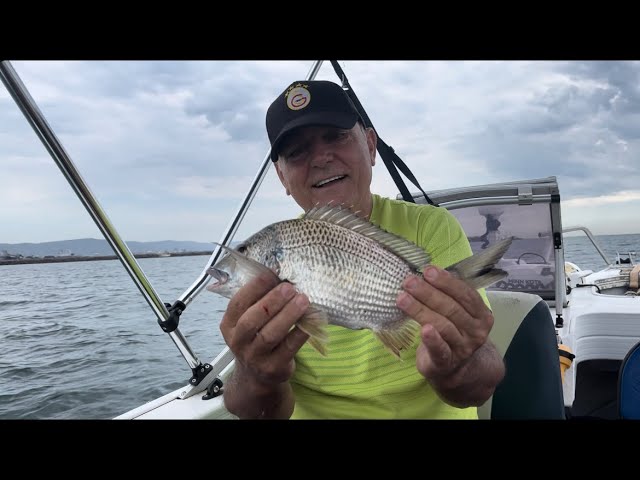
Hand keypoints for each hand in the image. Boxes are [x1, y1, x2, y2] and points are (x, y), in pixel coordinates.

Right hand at [220, 272, 310, 388]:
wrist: (256, 376)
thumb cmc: (255, 339)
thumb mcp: (248, 322)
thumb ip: (258, 302)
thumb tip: (280, 276)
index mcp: (229, 325)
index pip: (238, 303)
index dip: (254, 287)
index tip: (272, 273)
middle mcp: (238, 342)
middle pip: (252, 319)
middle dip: (271, 301)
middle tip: (289, 287)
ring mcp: (254, 357)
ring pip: (270, 335)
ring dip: (288, 315)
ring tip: (303, 300)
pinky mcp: (273, 368)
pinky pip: (288, 348)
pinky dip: (300, 332)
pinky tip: (310, 319)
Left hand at [396, 266, 493, 386]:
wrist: (457, 368)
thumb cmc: (452, 332)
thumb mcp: (456, 313)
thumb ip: (447, 295)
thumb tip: (423, 273)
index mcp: (480, 314)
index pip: (465, 294)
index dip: (446, 281)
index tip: (427, 270)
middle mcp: (476, 331)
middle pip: (452, 308)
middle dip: (428, 292)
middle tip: (409, 281)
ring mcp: (463, 348)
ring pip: (443, 325)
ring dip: (421, 310)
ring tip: (402, 298)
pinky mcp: (446, 362)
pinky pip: (440, 350)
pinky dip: (432, 339)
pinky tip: (424, 329)